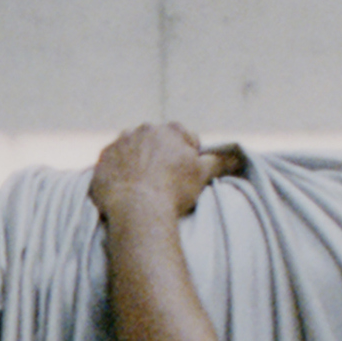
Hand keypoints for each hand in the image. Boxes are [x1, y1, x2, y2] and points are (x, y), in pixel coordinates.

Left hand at [90, 122, 245, 229]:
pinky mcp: (102, 159)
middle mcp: (143, 130)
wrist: (137, 210)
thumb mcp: (203, 174)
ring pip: (133, 151)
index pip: (185, 139)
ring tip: (143, 187)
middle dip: (161, 158)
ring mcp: (120, 143)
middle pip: (157, 143)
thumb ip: (221, 161)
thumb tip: (239, 156)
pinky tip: (125, 189)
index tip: (184, 176)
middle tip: (163, 183)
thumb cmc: (173, 191)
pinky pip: (112, 164)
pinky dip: (118, 173)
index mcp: (171, 130)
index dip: (187, 158)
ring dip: (138, 163)